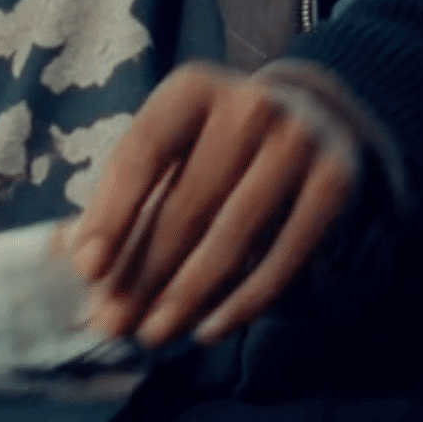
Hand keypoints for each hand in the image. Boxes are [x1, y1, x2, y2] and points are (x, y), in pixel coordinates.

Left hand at [72, 61, 367, 347]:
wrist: (319, 119)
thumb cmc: (220, 146)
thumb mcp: (175, 148)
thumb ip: (129, 197)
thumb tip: (86, 269)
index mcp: (194, 89)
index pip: (143, 153)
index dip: (112, 214)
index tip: (88, 270)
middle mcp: (251, 104)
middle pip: (187, 201)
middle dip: (144, 270)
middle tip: (115, 321)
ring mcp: (300, 140)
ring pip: (234, 234)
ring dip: (188, 294)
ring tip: (155, 332)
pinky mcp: (336, 181)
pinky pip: (284, 255)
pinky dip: (244, 301)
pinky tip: (210, 329)